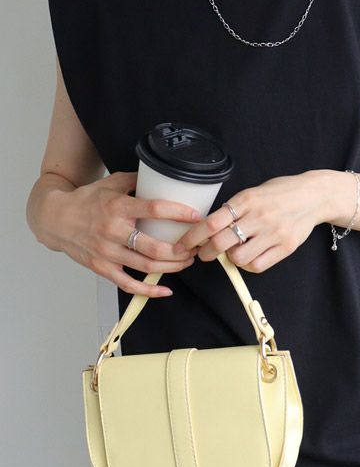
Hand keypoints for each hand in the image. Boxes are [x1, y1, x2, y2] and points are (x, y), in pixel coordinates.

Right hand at [53, 171, 201, 297]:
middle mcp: (113, 231)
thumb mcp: (110, 183)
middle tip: (196, 246)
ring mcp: (107, 252)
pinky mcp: (101, 268)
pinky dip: (148, 291)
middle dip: (181, 249)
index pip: (154, 209)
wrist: (55, 219)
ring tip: (187, 261)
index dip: (178, 213)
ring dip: (172, 266)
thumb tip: (163, 175)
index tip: (197, 216)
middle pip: (154, 247)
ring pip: (146, 266)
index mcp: (118, 207)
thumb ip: (136, 179)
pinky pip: (128, 284)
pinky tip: (165, 290)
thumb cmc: (86, 200)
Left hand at [172, 171, 327, 272]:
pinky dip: (248, 265)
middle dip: (205, 252)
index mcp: (247, 200)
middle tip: (203, 253)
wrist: (314, 196)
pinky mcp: (285, 247)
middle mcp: (259, 217)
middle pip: (221, 243)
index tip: (183, 244)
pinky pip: (257, 265)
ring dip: (229, 258)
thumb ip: (234, 209)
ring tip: (233, 251)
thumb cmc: (281, 192)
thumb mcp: (254, 192)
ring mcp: (273, 233)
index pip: (211, 222)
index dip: (193, 236)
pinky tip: (249, 256)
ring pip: (238, 258)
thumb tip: (209, 228)